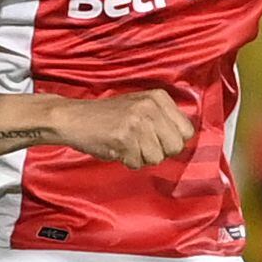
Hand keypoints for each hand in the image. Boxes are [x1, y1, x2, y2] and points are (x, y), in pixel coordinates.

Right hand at [61, 91, 195, 168]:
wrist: (74, 118)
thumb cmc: (108, 116)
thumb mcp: (141, 106)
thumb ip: (164, 119)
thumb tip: (185, 140)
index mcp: (158, 97)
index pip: (187, 131)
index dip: (172, 141)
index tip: (157, 139)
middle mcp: (151, 107)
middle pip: (176, 146)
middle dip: (160, 152)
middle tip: (141, 144)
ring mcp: (137, 122)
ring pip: (157, 158)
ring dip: (142, 157)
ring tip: (126, 144)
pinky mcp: (124, 138)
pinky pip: (138, 163)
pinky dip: (127, 161)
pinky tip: (117, 148)